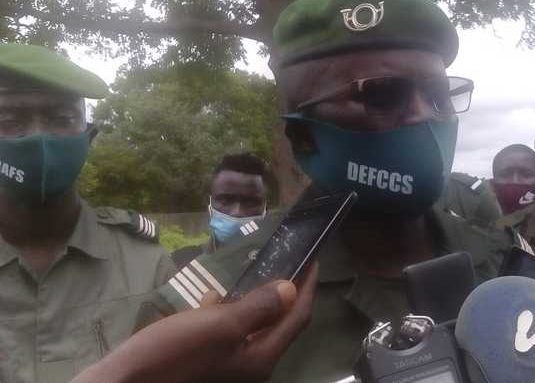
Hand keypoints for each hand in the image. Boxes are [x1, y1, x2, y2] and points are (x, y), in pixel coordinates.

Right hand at [73, 263, 317, 382]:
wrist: (125, 382)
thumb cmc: (174, 353)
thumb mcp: (220, 325)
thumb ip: (259, 308)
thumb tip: (291, 290)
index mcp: (261, 359)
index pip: (297, 319)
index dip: (308, 288)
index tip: (313, 259)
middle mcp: (251, 366)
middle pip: (281, 325)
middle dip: (286, 294)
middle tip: (287, 263)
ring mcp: (230, 366)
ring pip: (255, 328)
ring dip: (257, 302)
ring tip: (255, 274)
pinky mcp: (209, 362)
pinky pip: (231, 333)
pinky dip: (230, 313)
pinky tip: (213, 300)